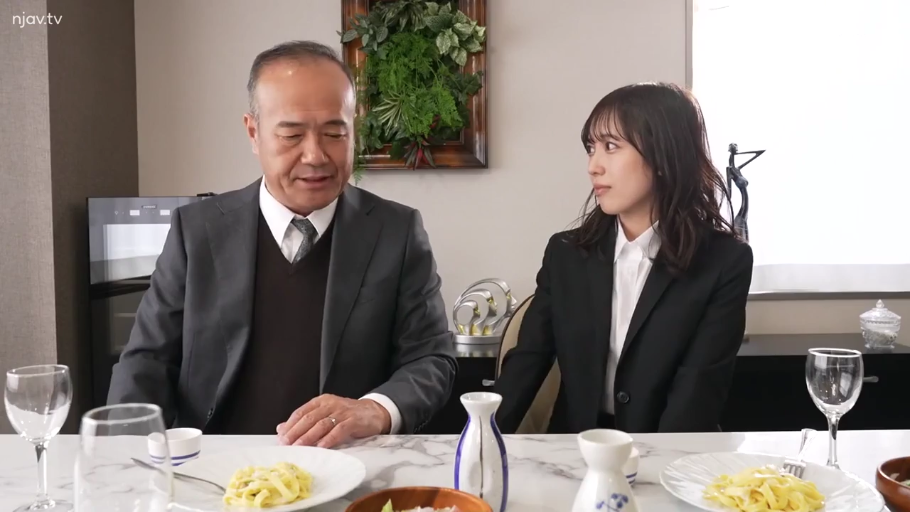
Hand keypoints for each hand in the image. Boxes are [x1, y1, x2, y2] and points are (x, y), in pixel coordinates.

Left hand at [276, 394, 390, 448]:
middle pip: (310, 418)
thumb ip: (305, 420)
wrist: (373, 412)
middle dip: (296, 432)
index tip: (281, 437)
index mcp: (321, 401)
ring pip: (322, 424)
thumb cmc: (346, 416)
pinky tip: (321, 447)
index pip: (301, 412)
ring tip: (299, 447)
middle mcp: (330, 404)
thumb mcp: (325, 414)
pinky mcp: (354, 421)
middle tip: (286, 444)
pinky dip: (329, 438)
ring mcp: (343, 412)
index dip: (290, 425)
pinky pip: (340, 430)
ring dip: (309, 436)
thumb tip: (281, 428)